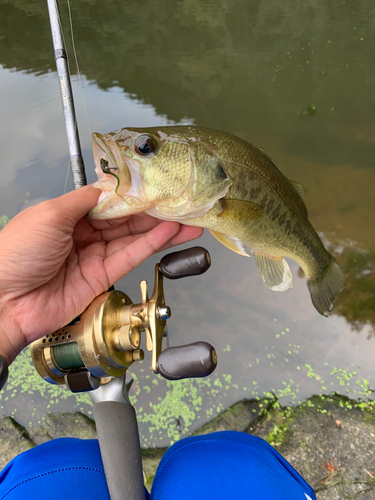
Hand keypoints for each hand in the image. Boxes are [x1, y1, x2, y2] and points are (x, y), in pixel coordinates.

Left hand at [0, 185, 202, 363]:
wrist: (5, 301)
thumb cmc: (16, 252)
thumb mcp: (49, 214)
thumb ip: (84, 200)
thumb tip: (109, 188)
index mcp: (68, 215)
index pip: (109, 201)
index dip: (134, 194)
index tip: (157, 186)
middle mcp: (83, 234)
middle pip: (125, 219)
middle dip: (154, 211)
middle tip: (181, 203)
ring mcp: (94, 256)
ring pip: (133, 238)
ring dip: (161, 229)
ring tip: (187, 220)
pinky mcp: (102, 277)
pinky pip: (130, 257)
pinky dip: (151, 245)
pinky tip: (170, 234)